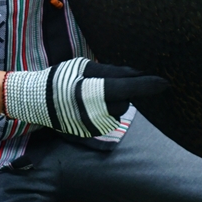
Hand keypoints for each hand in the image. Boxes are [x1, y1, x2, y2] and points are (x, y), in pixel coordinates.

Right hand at [3, 58, 167, 137]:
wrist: (36, 102)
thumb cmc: (60, 79)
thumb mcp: (84, 67)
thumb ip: (112, 72)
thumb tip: (138, 73)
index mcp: (94, 92)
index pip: (128, 88)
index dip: (147, 85)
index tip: (165, 83)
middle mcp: (96, 113)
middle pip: (125, 101)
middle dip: (121, 92)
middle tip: (101, 84)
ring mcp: (95, 126)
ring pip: (118, 112)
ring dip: (112, 103)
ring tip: (90, 95)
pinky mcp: (92, 133)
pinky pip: (108, 120)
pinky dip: (104, 112)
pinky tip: (87, 106)